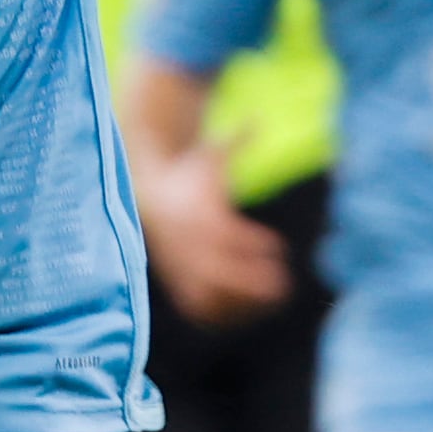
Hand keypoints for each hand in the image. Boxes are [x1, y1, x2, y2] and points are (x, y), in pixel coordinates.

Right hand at [136, 142, 291, 324]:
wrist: (150, 194)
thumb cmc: (190, 174)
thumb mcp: (211, 155)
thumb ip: (236, 140)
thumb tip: (257, 117)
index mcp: (196, 216)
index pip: (225, 235)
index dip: (253, 244)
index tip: (278, 247)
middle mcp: (188, 245)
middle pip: (217, 271)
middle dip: (249, 282)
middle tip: (283, 286)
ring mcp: (181, 265)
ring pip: (207, 294)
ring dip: (238, 304)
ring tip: (269, 303)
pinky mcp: (178, 280)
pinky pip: (198, 306)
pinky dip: (221, 314)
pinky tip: (247, 312)